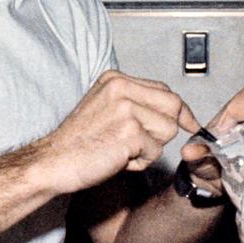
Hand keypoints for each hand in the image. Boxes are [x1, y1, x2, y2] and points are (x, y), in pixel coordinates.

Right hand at [35, 70, 201, 194]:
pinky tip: (118, 160)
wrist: (54, 162)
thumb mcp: (106, 108)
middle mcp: (121, 88)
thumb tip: (177, 112)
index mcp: (116, 79)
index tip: (189, 123)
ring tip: (122, 151)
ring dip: (150, 148)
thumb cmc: (79, 142)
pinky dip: (140, 162)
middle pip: (173, 106)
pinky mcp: (130, 132)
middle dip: (165, 130)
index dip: (179, 110)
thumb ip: (136, 103)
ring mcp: (126, 109)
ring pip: (168, 130)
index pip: (164, 90)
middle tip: (142, 144)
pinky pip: (155, 151)